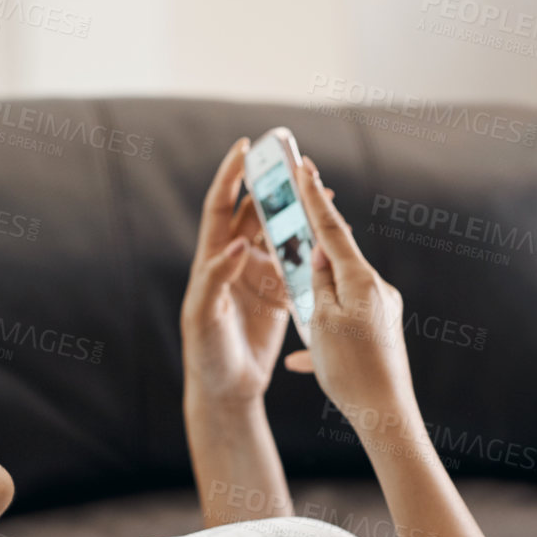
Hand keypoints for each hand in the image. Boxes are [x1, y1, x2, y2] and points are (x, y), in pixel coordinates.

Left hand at [179, 139, 331, 406]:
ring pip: (280, 236)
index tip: (246, 147)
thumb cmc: (206, 353)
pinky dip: (314, 250)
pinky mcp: (278, 296)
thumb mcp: (204, 315)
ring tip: (322, 198)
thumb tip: (238, 245)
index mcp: (212, 259)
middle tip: (297, 166)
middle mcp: (234, 261)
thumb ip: (216, 278)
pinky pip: (298, 265)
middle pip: (254, 212)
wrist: (226, 389)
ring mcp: (258, 277)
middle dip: (274, 187)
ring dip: (298, 216)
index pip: (220, 206)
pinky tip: (332, 239)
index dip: (231, 176)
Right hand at [281, 155, 416, 427]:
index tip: (304, 164)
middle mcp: (378, 289)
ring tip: (300, 316)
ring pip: (340, 294)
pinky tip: (306, 361)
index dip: (313, 196)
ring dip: (316, 300)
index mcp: (361, 280)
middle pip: (338, 259)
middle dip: (312, 248)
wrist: (386, 414)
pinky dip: (326, 336)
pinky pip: (346, 324)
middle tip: (295, 218)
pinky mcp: (383, 332)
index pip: (331, 229)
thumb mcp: (322, 321)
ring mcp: (383, 310)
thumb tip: (321, 256)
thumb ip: (318, 282)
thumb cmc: (350, 370)